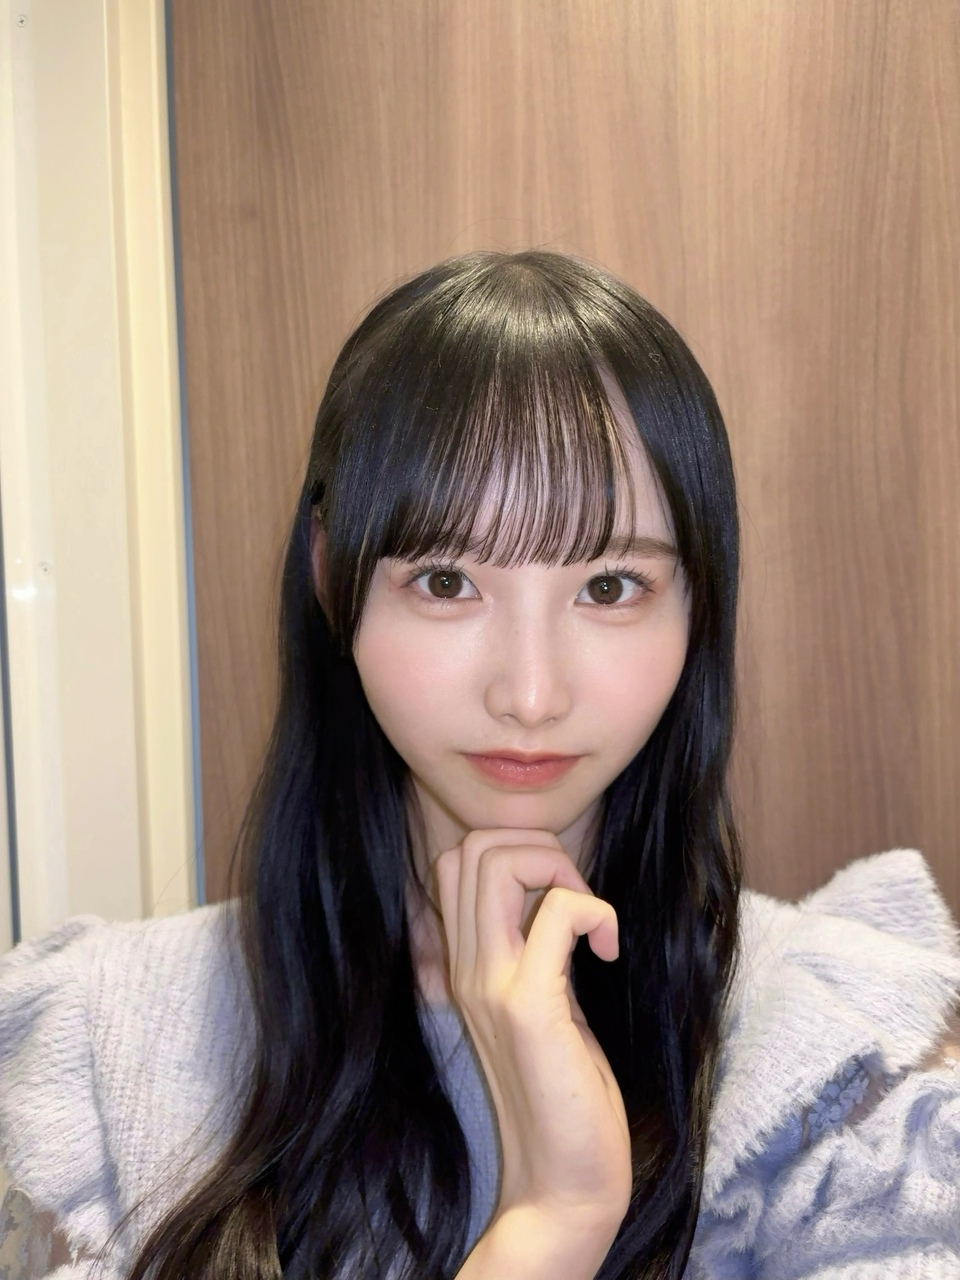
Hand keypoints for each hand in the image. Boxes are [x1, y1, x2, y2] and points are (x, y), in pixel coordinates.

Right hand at [435, 829, 632, 1232]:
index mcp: (461, 964)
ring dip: (560, 869)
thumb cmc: (562, 1093)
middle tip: (576, 899)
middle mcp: (462, 967)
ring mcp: (489, 984)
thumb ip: (532, 949)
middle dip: (536, 847)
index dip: (513, 853)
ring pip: (499, 861)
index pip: (454, 860)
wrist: (559, 1183)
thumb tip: (559, 895)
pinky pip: (560, 912)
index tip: (558, 899)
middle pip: (470, 847)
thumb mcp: (539, 1003)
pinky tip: (609, 952)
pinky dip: (596, 912)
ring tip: (590, 922)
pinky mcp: (528, 1005)